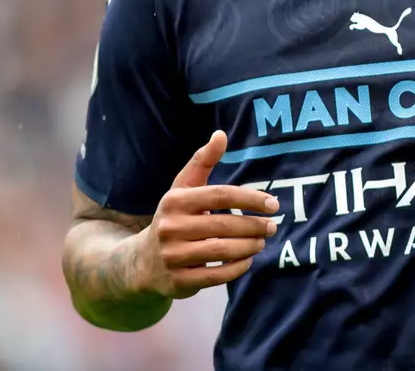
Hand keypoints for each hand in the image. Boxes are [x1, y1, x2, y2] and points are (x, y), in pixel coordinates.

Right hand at [135, 131, 279, 298]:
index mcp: (174, 201)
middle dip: (254, 226)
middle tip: (272, 226)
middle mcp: (170, 227)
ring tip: (261, 242)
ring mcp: (173, 256)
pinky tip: (247, 260)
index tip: (273, 204)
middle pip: (224, 225)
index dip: (250, 199)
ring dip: (249, 247)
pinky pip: (216, 276)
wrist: (141, 262)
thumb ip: (202, 161)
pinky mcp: (178, 281)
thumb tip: (221, 134)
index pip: (220, 195)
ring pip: (222, 251)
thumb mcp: (182, 188)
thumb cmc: (173, 218)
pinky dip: (237, 268)